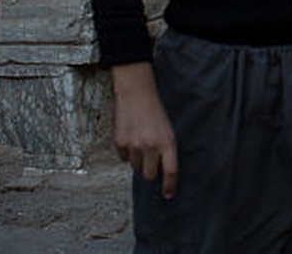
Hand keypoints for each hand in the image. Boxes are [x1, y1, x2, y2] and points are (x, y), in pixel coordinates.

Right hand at [111, 63, 179, 198]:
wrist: (137, 95)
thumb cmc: (156, 114)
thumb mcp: (168, 130)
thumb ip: (166, 150)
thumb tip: (162, 173)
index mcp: (168, 142)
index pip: (171, 171)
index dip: (170, 186)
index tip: (168, 195)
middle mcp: (151, 146)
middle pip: (149, 175)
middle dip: (150, 171)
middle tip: (150, 160)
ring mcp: (134, 145)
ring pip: (135, 167)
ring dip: (138, 160)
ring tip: (141, 142)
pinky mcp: (120, 143)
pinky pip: (123, 158)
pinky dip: (127, 152)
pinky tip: (131, 137)